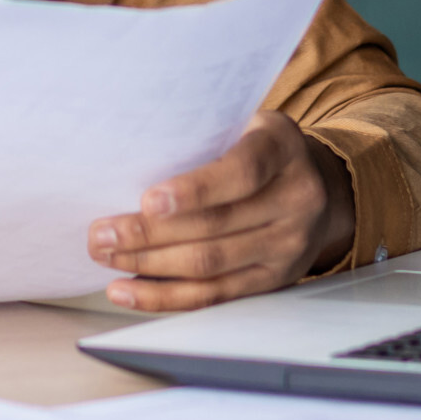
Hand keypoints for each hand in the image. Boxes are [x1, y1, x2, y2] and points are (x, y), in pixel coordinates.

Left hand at [87, 110, 354, 311]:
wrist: (319, 185)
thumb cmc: (258, 148)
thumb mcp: (244, 123)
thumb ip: (202, 136)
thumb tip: (125, 159)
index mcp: (283, 149)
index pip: (243, 172)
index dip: (195, 190)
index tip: (148, 199)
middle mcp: (296, 199)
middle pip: (216, 227)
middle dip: (149, 234)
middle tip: (100, 233)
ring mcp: (288, 246)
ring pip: (210, 266)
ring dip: (149, 266)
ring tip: (106, 257)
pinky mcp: (274, 281)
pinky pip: (214, 296)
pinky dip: (165, 296)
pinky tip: (127, 290)